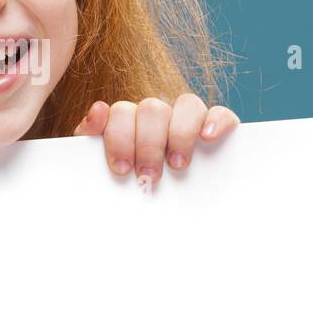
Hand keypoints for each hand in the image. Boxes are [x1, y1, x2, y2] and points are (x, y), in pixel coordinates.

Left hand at [72, 94, 238, 183]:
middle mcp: (157, 114)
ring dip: (181, 134)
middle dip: (148, 144)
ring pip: (187, 104)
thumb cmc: (122, 181)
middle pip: (153, 109)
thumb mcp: (100, 164)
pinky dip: (216, 121)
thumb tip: (98, 111)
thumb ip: (91, 137)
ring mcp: (187, 118)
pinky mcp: (215, 126)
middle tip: (148, 175)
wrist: (156, 208)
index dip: (120, 138)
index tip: (122, 169)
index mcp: (128, 119)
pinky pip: (221, 113)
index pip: (122, 112)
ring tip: (178, 164)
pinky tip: (208, 138)